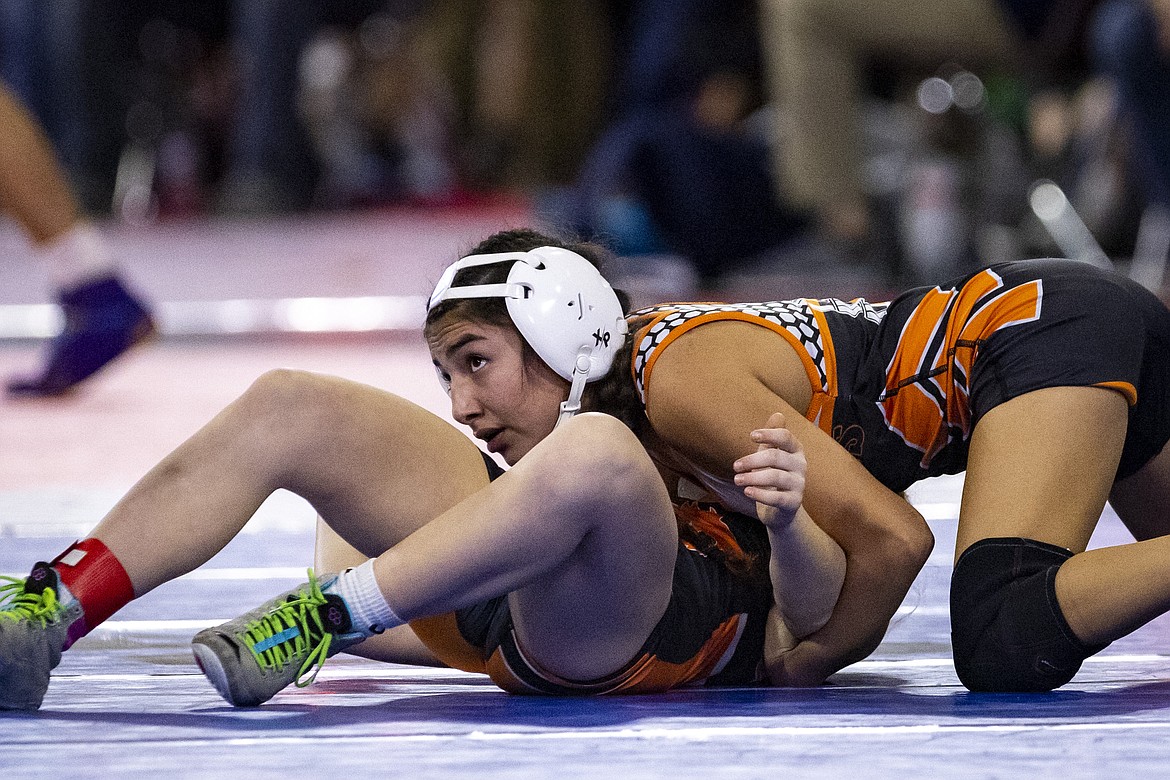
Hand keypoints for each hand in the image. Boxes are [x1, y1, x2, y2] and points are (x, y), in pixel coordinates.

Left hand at [733, 412, 806, 526]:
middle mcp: (801, 465)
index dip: (769, 434)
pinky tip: (747, 492)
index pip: (785, 437)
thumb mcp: (771, 454)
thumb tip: (778, 413)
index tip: (751, 435)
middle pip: (775, 457)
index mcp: (796, 450)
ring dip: (753, 477)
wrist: (781, 509)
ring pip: (775, 477)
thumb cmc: (773, 476)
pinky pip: (777, 498)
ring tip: (737, 479)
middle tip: (735, 466)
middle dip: (752, 460)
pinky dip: (760, 494)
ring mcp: (799, 484)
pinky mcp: (794, 502)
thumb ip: (772, 437)